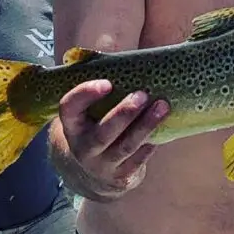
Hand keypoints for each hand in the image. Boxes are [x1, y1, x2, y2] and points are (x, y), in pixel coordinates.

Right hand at [57, 80, 169, 197]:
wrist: (94, 173)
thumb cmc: (98, 127)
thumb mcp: (91, 112)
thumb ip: (103, 88)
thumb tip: (129, 56)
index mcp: (72, 125)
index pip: (69, 108)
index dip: (85, 95)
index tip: (107, 82)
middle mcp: (83, 147)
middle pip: (103, 132)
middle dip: (123, 113)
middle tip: (142, 94)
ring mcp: (102, 165)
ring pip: (125, 146)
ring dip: (145, 126)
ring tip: (163, 106)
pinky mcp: (120, 177)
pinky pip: (138, 161)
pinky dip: (150, 145)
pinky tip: (164, 128)